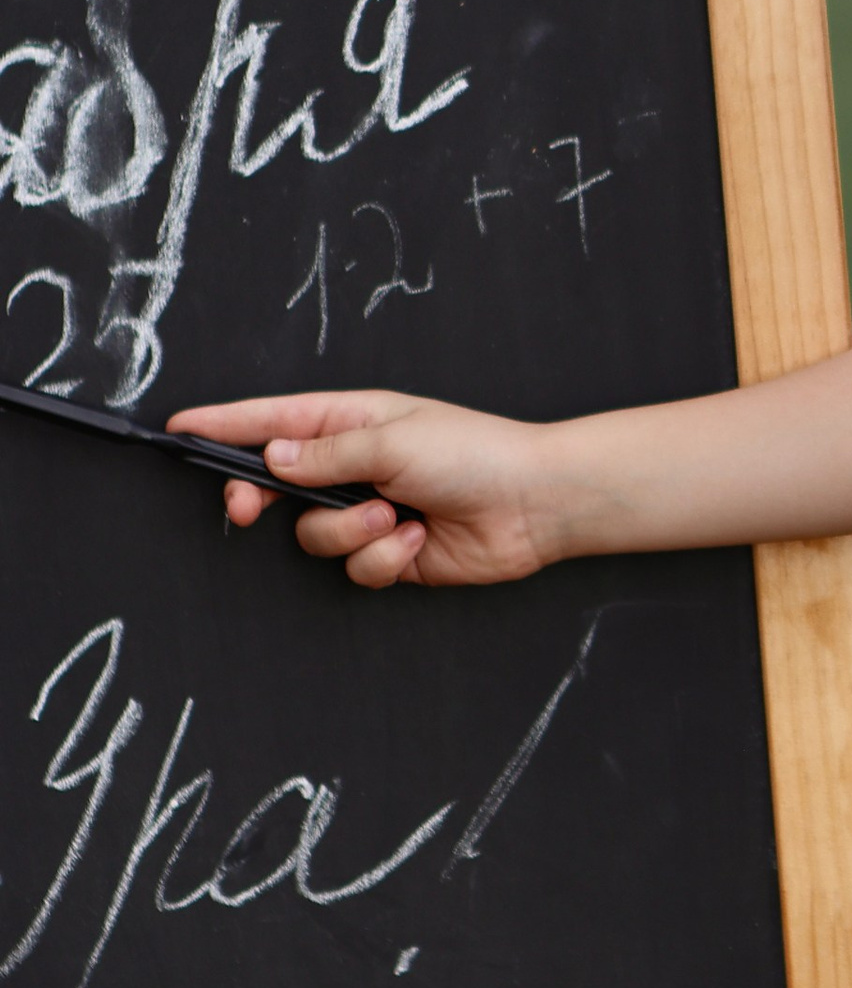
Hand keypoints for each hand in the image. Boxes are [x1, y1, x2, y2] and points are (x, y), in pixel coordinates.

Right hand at [165, 389, 564, 591]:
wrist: (534, 503)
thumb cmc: (475, 453)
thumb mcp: (392, 440)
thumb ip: (325, 453)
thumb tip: (272, 456)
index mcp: (352, 421)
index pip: (274, 420)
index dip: (225, 424)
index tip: (180, 427)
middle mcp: (354, 465)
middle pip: (276, 484)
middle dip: (260, 498)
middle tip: (247, 508)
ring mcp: (369, 510)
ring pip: (313, 534)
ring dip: (351, 530)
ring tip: (395, 514)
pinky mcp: (389, 553)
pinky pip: (354, 566)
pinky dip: (383, 556)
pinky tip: (418, 537)